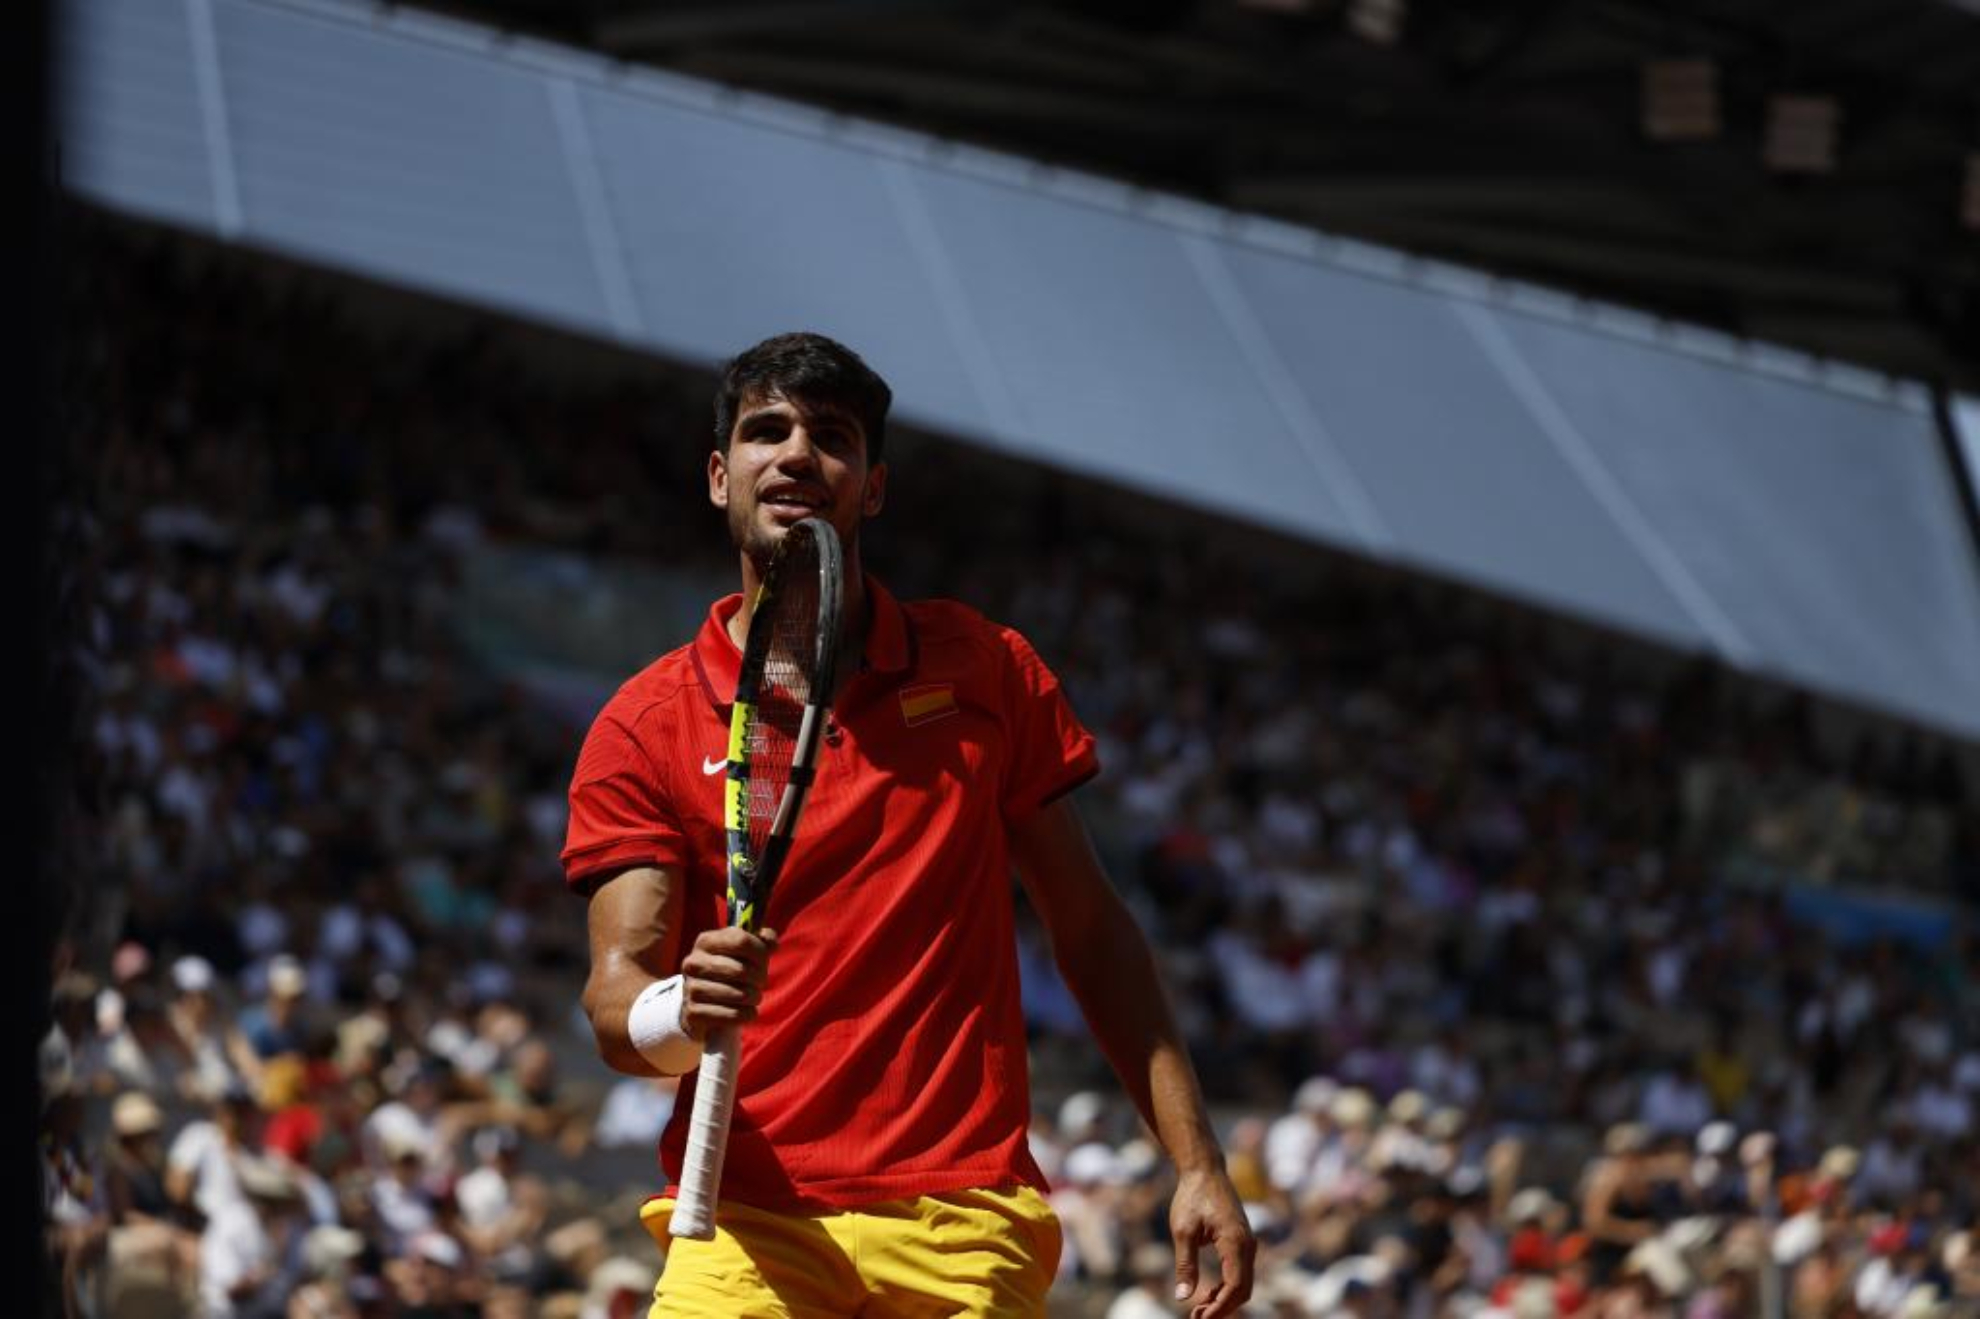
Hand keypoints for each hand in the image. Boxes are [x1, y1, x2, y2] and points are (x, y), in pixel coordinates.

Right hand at [678, 926, 778, 1038]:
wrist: (703, 1004)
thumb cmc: (730, 971)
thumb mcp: (745, 951)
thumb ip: (763, 940)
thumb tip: (770, 941)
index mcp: (706, 942)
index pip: (741, 941)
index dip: (760, 953)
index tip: (764, 962)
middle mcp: (694, 963)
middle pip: (741, 970)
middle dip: (759, 978)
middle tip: (759, 982)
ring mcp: (691, 989)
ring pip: (740, 995)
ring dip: (754, 997)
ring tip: (752, 997)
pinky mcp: (694, 1013)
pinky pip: (734, 1015)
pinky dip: (747, 1014)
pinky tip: (746, 1011)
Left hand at [1170, 1165, 1255, 1318]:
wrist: (1204, 1170)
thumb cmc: (1192, 1197)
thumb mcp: (1183, 1231)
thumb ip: (1185, 1265)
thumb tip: (1182, 1297)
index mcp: (1235, 1241)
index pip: (1235, 1286)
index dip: (1220, 1308)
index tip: (1200, 1319)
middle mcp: (1247, 1244)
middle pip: (1243, 1290)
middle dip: (1222, 1308)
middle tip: (1196, 1318)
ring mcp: (1247, 1243)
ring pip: (1243, 1283)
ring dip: (1224, 1300)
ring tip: (1198, 1310)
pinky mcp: (1242, 1241)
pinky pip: (1240, 1272)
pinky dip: (1226, 1287)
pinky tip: (1207, 1293)